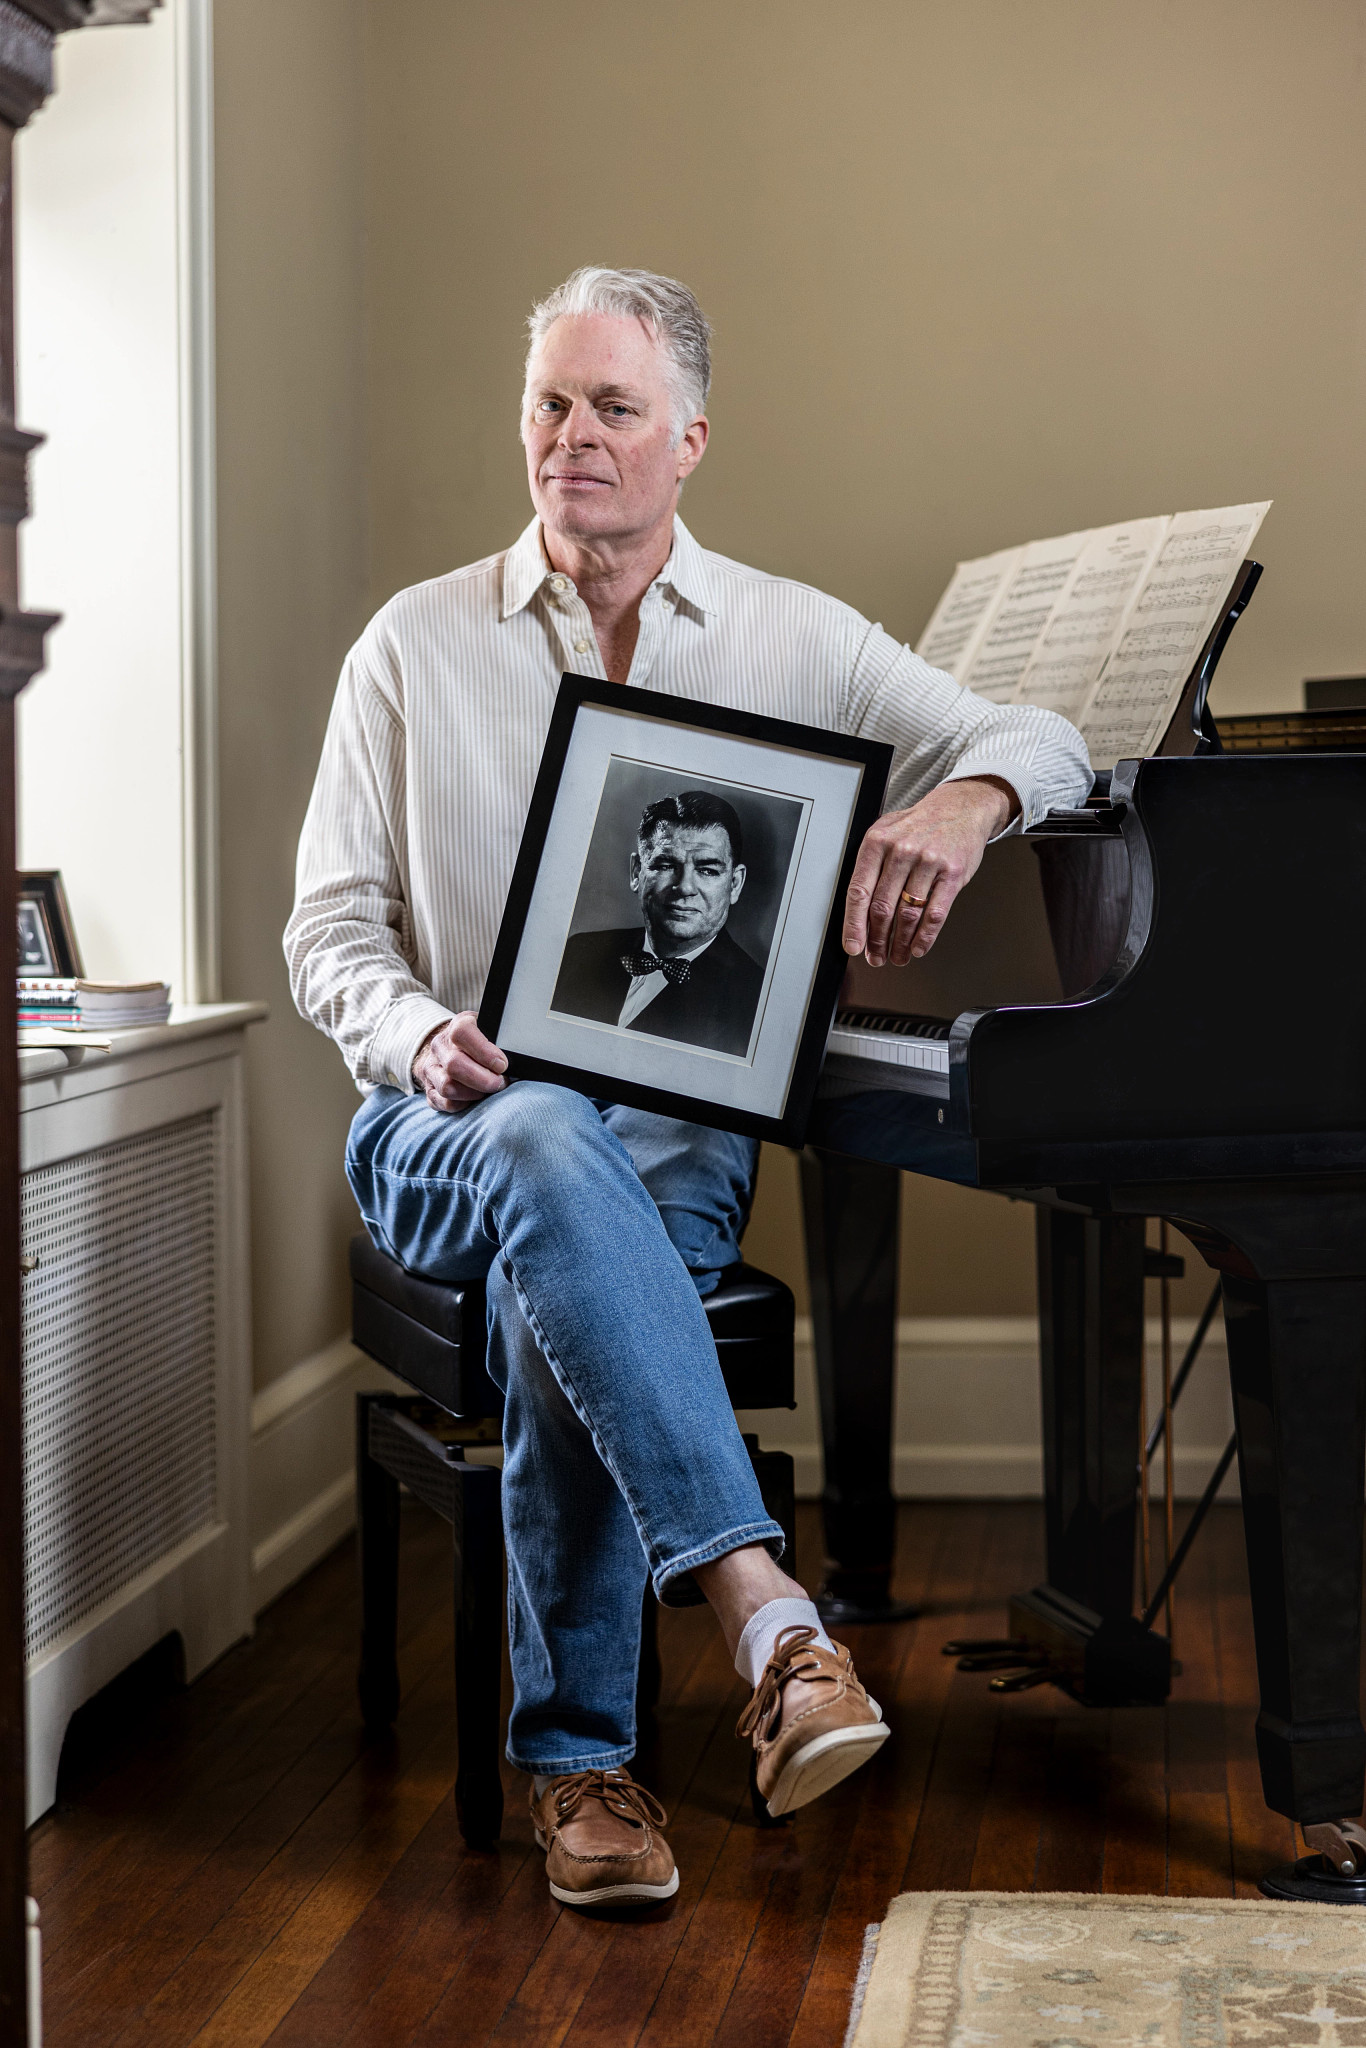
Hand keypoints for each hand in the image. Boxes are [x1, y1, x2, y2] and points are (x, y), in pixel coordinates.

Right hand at [412, 1012, 507, 1112]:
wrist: (449, 1047)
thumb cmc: (479, 1041)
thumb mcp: (490, 1029)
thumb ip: (502, 1038)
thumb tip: (519, 1057)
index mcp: (458, 1025)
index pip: (462, 1034)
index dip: (484, 1052)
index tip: (502, 1065)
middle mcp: (440, 1046)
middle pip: (454, 1065)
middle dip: (483, 1080)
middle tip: (500, 1083)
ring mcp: (431, 1068)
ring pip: (447, 1087)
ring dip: (473, 1094)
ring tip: (488, 1091)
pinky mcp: (429, 1088)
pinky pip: (444, 1103)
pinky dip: (463, 1104)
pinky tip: (475, 1098)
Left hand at [843, 776, 1016, 968]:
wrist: (959, 808)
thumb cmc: (918, 825)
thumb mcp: (885, 833)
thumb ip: (869, 867)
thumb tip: (855, 913)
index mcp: (877, 842)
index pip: (859, 891)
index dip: (854, 925)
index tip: (853, 946)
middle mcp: (902, 851)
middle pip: (883, 908)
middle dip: (877, 940)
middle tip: (876, 956)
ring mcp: (929, 862)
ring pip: (908, 915)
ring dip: (901, 943)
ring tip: (897, 956)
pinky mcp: (952, 873)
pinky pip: (935, 914)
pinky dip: (925, 937)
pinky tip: (918, 947)